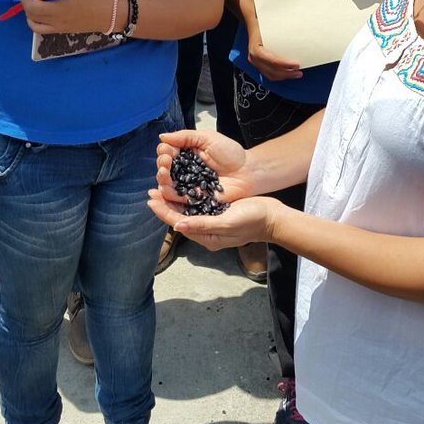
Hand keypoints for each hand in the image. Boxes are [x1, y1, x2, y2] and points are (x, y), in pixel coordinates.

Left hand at [21, 0, 114, 34]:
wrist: (110, 15)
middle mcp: (57, 10)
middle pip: (30, 5)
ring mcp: (57, 22)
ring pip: (31, 18)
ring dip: (28, 7)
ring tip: (34, 0)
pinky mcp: (59, 30)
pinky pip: (38, 29)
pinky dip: (32, 21)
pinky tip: (37, 13)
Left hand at [147, 189, 280, 250]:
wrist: (272, 218)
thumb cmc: (251, 221)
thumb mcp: (226, 223)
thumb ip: (202, 225)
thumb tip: (178, 225)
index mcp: (206, 237)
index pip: (179, 223)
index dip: (164, 211)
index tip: (151, 199)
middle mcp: (206, 230)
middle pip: (180, 217)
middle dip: (165, 204)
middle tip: (151, 190)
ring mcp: (212, 221)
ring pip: (187, 210)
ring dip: (174, 199)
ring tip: (162, 187)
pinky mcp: (218, 212)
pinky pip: (197, 205)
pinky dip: (186, 196)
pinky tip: (181, 187)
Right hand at [155, 128, 256, 206]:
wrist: (248, 171)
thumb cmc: (231, 153)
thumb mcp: (208, 137)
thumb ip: (185, 136)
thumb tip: (162, 137)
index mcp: (187, 154)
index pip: (167, 153)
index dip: (164, 152)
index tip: (167, 152)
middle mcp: (185, 170)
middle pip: (164, 169)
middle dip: (161, 165)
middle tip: (166, 162)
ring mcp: (188, 186)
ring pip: (167, 185)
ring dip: (162, 179)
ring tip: (164, 173)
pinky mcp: (194, 199)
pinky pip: (178, 199)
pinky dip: (169, 194)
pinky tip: (166, 188)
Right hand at [247, 25, 301, 80]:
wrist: (252, 24)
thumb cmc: (260, 24)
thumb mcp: (269, 26)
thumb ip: (282, 30)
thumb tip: (297, 33)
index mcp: (256, 50)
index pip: (273, 61)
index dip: (286, 64)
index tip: (296, 64)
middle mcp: (254, 58)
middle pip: (272, 72)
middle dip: (287, 74)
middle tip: (299, 72)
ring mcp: (255, 62)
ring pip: (271, 75)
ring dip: (284, 76)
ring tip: (295, 74)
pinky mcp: (259, 64)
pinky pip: (269, 73)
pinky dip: (279, 75)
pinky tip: (287, 72)